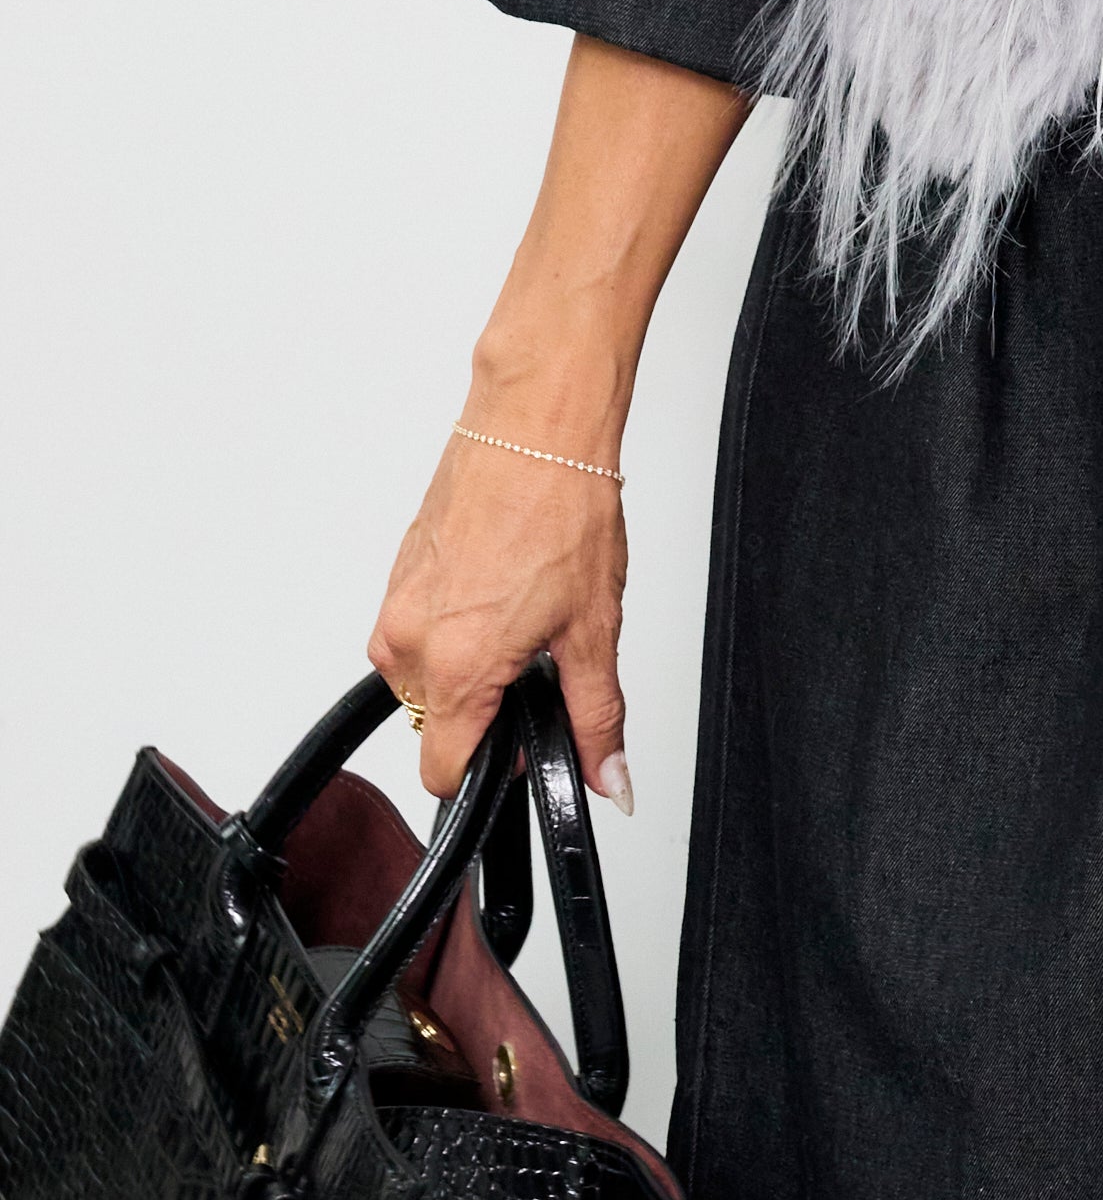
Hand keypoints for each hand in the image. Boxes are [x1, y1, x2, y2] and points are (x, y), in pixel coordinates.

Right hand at [365, 32, 749, 806]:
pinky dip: (456, 622)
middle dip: (486, 708)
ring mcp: (398, 601)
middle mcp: (409, 641)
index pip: (442, 772)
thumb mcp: (594, 627)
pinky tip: (503, 584)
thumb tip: (607, 776)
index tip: (525, 748)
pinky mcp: (399, 569)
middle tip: (541, 658)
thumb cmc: (561, 506)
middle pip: (437, 721)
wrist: (536, 422)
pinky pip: (419, 625)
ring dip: (470, 663)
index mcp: (454, 668)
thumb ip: (595, 716)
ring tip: (526, 612)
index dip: (491, 768)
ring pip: (426, 673)